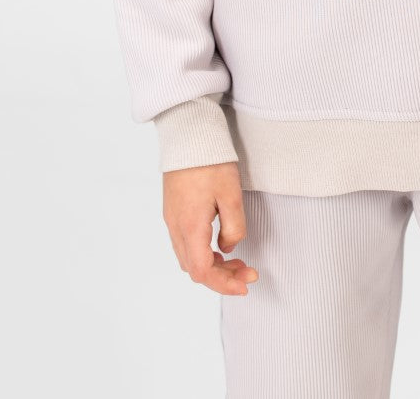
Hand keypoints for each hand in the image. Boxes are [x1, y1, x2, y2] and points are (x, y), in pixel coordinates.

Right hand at [162, 161, 259, 295]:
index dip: (224, 284)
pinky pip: (185, 243)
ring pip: (188, 257)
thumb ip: (234, 227)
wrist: (188, 134)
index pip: (204, 272)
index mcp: (190, 227)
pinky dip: (203, 252)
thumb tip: (228, 248)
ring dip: (212, 265)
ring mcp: (172, 218)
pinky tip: (219, 244)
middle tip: (247, 272)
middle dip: (222, 277)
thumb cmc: (210, 161)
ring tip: (237, 260)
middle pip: (195, 269)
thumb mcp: (232, 194)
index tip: (245, 285)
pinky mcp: (173, 209)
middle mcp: (176, 227)